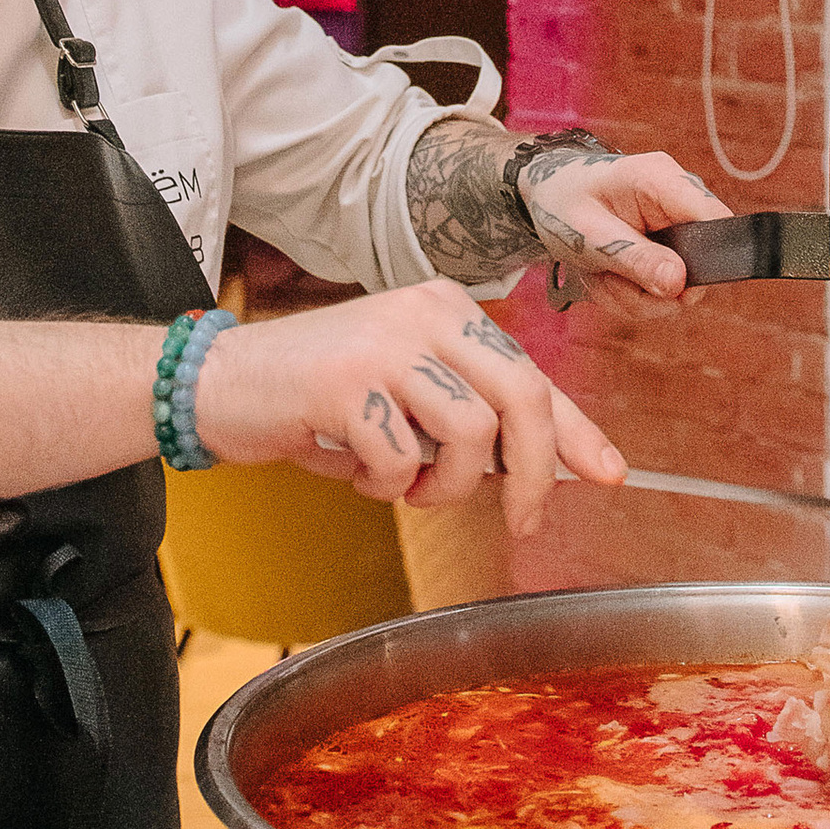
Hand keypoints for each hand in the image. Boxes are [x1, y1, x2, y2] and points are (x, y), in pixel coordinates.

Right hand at [191, 283, 623, 541]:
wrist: (221, 383)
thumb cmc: (317, 398)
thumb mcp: (406, 394)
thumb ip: (468, 418)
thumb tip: (543, 468)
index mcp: (446, 308)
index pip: (533, 374)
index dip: (576, 432)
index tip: (608, 473)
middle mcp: (425, 313)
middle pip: (521, 399)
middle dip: (533, 473)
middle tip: (522, 521)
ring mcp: (386, 343)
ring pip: (469, 435)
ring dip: (443, 485)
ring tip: (403, 486)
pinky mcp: (347, 381)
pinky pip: (401, 458)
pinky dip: (385, 484)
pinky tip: (354, 470)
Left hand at [518, 148, 728, 323]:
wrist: (544, 196)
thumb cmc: (561, 202)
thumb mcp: (589, 235)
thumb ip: (636, 258)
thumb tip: (679, 284)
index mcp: (661, 179)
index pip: (715, 219)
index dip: (705, 261)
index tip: (666, 286)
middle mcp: (676, 198)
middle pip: (700, 264)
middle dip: (653, 290)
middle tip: (609, 283)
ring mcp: (673, 223)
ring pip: (680, 285)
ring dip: (636, 295)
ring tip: (600, 277)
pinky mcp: (666, 243)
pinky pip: (664, 286)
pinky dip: (633, 293)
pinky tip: (607, 277)